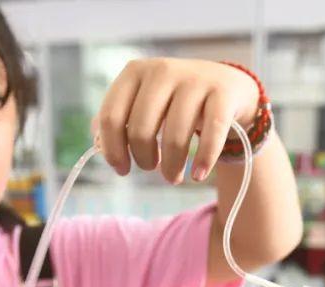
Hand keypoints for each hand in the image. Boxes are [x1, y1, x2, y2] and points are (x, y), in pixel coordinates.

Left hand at [93, 58, 259, 183]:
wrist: (226, 86)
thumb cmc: (176, 102)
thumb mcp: (143, 102)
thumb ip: (117, 121)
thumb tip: (98, 146)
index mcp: (135, 72)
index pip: (111, 117)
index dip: (112, 150)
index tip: (122, 170)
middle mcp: (162, 71)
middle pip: (141, 130)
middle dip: (143, 160)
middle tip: (151, 169)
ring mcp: (194, 80)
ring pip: (174, 137)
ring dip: (171, 167)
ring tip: (173, 177)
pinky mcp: (222, 94)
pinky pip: (211, 136)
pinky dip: (203, 162)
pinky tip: (198, 175)